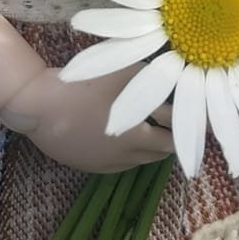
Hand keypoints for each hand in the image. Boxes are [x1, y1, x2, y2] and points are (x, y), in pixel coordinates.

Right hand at [0, 65, 173, 172]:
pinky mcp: (92, 167)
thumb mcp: (124, 71)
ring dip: (151, 144)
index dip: (188, 123)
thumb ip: (153, 80)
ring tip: (152, 123)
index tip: (199, 116)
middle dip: (171, 134)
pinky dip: (131, 151)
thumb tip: (174, 82)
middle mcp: (128, 157)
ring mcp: (109, 165)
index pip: (175, 135)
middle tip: (176, 118)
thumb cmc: (84, 85)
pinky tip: (125, 133)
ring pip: (142, 160)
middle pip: (162, 152)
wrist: (40, 107)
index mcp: (139, 136)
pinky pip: (122, 163)